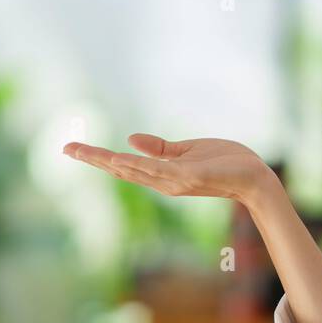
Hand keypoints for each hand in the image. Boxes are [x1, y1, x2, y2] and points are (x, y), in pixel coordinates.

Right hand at [63, 133, 274, 204]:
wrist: (255, 177)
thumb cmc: (226, 164)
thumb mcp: (188, 152)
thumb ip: (160, 148)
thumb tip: (129, 139)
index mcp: (162, 174)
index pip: (123, 165)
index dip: (97, 157)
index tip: (71, 148)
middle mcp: (163, 182)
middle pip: (121, 170)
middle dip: (93, 159)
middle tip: (66, 148)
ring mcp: (175, 182)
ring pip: (135, 171)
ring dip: (109, 161)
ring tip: (84, 151)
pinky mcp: (190, 177)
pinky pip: (161, 170)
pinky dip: (140, 164)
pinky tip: (122, 157)